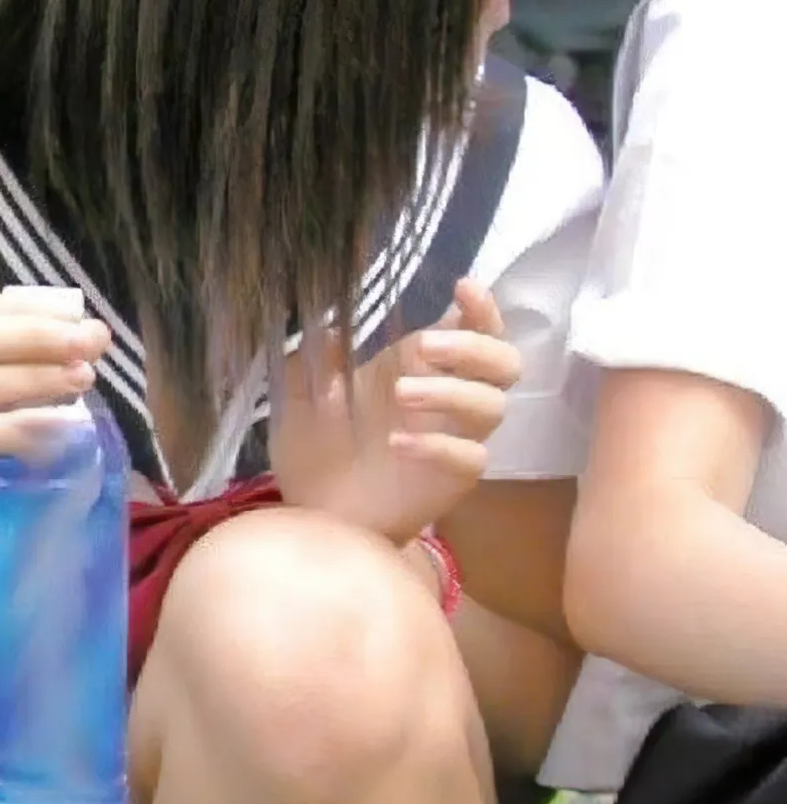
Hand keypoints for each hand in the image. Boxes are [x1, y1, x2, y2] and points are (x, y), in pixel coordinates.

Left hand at [269, 279, 520, 540]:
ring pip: (491, 407)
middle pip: (503, 362)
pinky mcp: (453, 480)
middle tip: (424, 347)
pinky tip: (399, 443)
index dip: (482, 307)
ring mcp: (455, 439)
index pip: (476, 328)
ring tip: (400, 394)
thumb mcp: (300, 401)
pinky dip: (440, 445)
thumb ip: (313, 362)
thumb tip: (324, 325)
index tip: (463, 287)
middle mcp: (449, 398)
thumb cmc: (314, 453)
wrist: (313, 515)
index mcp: (421, 366)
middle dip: (473, 347)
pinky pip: (471, 458)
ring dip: (451, 392)